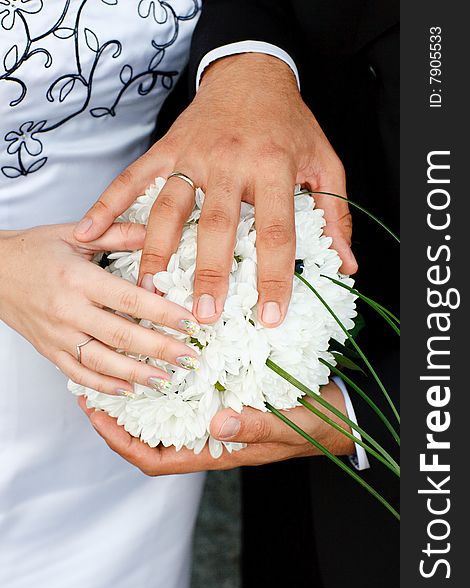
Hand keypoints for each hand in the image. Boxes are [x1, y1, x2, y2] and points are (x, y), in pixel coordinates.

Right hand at [0, 224, 199, 394]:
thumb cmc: (34, 251)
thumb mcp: (75, 234)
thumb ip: (118, 234)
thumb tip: (157, 231)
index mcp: (79, 279)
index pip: (129, 300)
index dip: (162, 313)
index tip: (189, 323)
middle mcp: (68, 311)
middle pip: (122, 335)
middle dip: (160, 349)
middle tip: (190, 358)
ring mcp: (57, 335)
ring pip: (102, 361)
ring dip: (137, 374)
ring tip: (167, 379)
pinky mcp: (49, 350)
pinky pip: (79, 374)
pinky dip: (104, 385)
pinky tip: (129, 389)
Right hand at [74, 53, 356, 327]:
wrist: (253, 72)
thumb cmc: (290, 122)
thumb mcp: (325, 164)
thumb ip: (336, 215)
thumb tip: (347, 264)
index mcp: (275, 168)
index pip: (276, 232)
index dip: (274, 278)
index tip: (270, 316)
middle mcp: (231, 163)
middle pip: (217, 227)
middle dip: (209, 275)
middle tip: (202, 316)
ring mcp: (193, 155)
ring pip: (169, 208)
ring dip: (156, 252)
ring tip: (149, 290)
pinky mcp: (167, 148)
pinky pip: (134, 179)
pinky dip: (109, 204)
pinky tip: (90, 231)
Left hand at [77, 381, 353, 473]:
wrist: (339, 415)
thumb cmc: (315, 426)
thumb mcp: (289, 426)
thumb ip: (255, 427)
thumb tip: (217, 423)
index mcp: (218, 450)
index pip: (156, 459)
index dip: (120, 442)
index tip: (95, 415)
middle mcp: (210, 435)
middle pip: (151, 436)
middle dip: (119, 416)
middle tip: (95, 383)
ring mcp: (218, 416)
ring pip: (167, 414)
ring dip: (141, 395)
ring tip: (119, 366)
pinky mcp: (229, 396)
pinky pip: (190, 394)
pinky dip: (171, 380)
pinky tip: (166, 355)